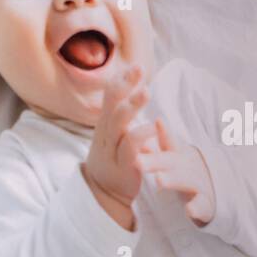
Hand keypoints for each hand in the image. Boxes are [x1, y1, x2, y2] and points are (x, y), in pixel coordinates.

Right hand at [81, 66, 158, 227]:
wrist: (104, 191)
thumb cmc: (113, 156)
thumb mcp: (115, 131)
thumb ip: (122, 109)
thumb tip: (131, 82)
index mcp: (106, 122)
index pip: (111, 95)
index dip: (122, 79)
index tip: (137, 64)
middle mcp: (107, 132)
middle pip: (113, 104)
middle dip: (125, 86)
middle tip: (140, 69)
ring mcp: (113, 148)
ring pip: (118, 124)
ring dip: (131, 106)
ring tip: (146, 92)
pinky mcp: (123, 165)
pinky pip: (129, 149)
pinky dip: (139, 137)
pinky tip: (152, 128)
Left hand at [136, 118, 216, 226]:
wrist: (223, 192)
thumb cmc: (189, 173)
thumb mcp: (176, 158)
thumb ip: (160, 148)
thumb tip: (140, 137)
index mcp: (180, 156)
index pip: (170, 143)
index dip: (165, 133)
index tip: (158, 121)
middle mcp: (190, 167)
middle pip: (172, 162)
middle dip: (155, 161)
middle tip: (137, 161)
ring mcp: (200, 184)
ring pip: (186, 181)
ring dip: (174, 179)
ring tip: (159, 180)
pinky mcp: (207, 204)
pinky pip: (202, 206)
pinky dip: (197, 208)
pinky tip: (189, 210)